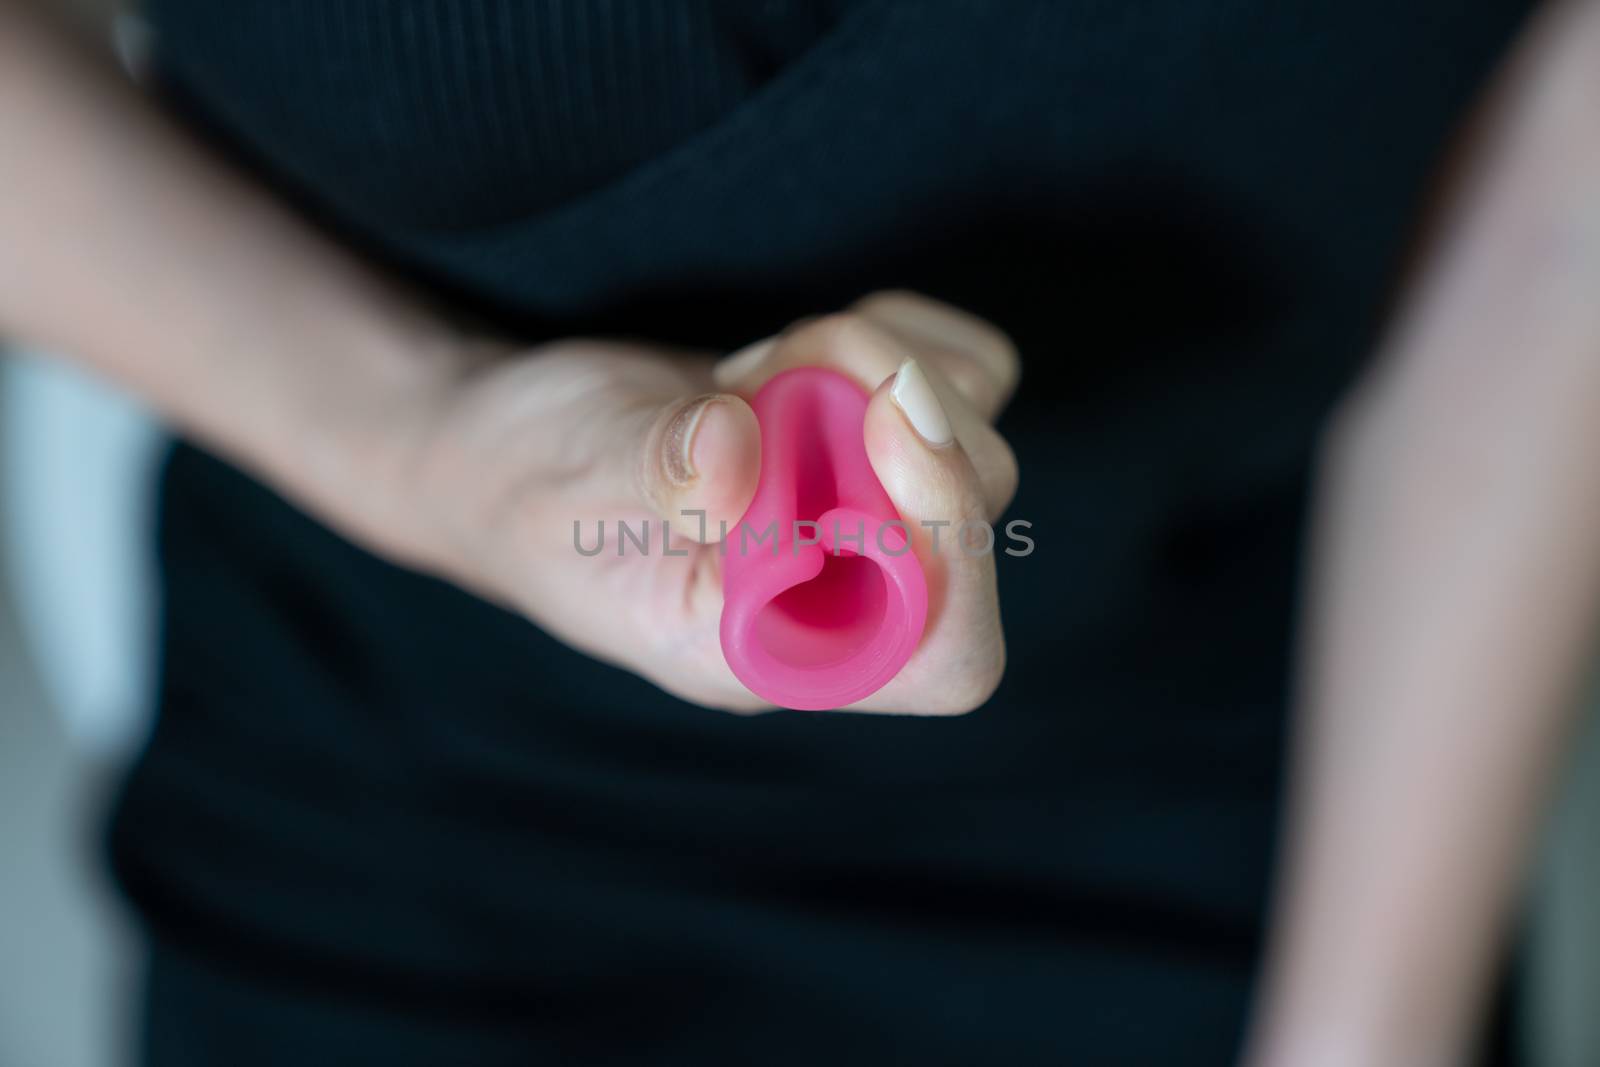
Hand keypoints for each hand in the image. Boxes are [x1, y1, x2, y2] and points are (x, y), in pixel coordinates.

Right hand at [393, 291, 1019, 712]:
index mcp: (778, 649)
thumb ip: (652, 470)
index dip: (953, 545)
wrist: (511, 437)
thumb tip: (739, 449)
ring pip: (977, 438)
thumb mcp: (569, 482)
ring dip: (887, 363)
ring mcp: (868, 513)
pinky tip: (818, 342)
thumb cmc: (532, 485)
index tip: (885, 427)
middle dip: (898, 409)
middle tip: (780, 363)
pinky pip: (968, 380)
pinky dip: (914, 335)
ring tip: (768, 362)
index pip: (945, 656)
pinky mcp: (875, 439)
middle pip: (976, 516)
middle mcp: (842, 594)